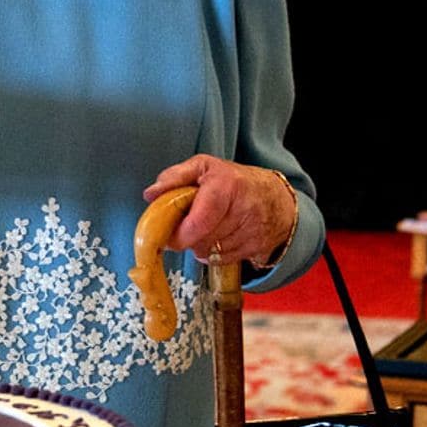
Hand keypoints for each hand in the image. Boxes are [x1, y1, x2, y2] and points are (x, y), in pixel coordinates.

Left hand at [143, 154, 294, 264]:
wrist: (276, 196)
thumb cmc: (232, 179)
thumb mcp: (202, 166)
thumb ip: (174, 177)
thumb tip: (151, 194)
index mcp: (227, 184)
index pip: (201, 220)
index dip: (182, 233)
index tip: (170, 236)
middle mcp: (245, 208)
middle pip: (203, 240)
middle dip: (189, 237)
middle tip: (186, 225)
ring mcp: (254, 230)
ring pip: (212, 252)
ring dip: (201, 245)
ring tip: (206, 227)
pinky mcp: (259, 247)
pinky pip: (223, 260)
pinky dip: (214, 253)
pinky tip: (218, 236)